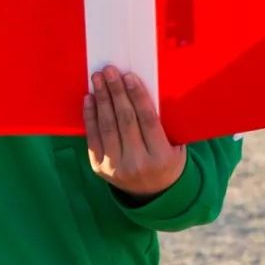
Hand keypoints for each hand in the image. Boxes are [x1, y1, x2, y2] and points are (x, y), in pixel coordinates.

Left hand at [84, 66, 186, 198]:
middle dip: (116, 92)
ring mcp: (116, 167)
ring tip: (98, 78)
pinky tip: (89, 98)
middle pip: (125, 120)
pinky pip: (92, 137)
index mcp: (161, 157)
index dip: (137, 96)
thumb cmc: (166, 160)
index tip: (129, 76)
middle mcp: (138, 164)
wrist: (153, 194)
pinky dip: (89, 115)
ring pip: (107, 126)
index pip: (148, 120)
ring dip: (101, 99)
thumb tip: (143, 87)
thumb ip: (162, 121)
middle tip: (110, 70)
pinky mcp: (99, 167)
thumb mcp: (175, 145)